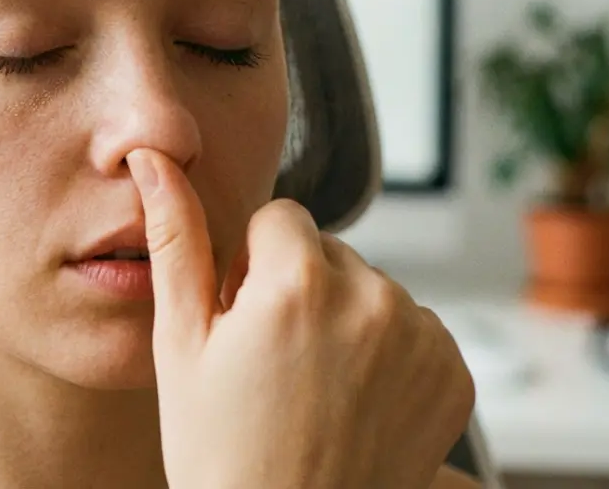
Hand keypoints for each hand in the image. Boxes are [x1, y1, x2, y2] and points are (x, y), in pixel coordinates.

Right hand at [127, 148, 474, 488]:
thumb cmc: (217, 448)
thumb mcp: (181, 344)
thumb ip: (177, 240)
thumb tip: (155, 159)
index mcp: (300, 281)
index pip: (282, 216)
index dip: (252, 264)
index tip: (243, 318)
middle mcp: (375, 299)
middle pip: (330, 250)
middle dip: (301, 286)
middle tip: (272, 359)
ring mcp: (423, 339)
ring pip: (372, 289)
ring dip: (345, 317)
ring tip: (311, 385)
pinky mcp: (453, 374)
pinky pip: (414, 329)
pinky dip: (386, 353)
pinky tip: (351, 400)